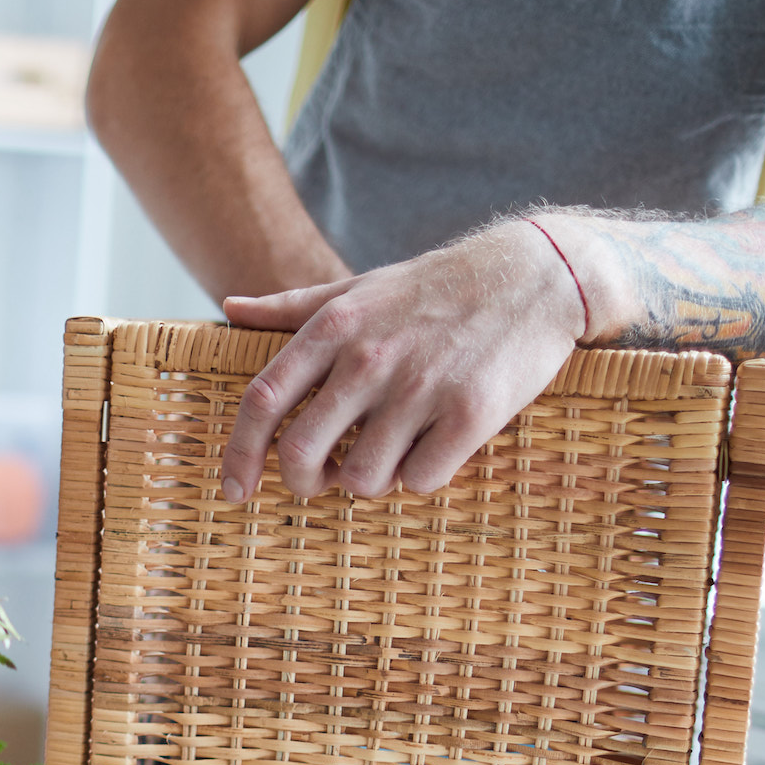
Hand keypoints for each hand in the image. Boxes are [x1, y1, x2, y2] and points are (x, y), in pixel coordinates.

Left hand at [217, 220, 585, 503]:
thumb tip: (229, 307)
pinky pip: (421, 481)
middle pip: (302, 454)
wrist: (535, 273)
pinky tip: (435, 448)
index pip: (262, 401)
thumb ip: (292, 307)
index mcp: (333, 328)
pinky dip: (422, 477)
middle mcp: (369, 358)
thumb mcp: (359, 287)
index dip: (239, 455)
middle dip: (304, 484)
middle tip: (322, 482)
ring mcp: (420, 387)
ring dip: (371, 481)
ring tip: (393, 452)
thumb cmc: (436, 287)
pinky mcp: (470, 413)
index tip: (233, 491)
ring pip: (363, 479)